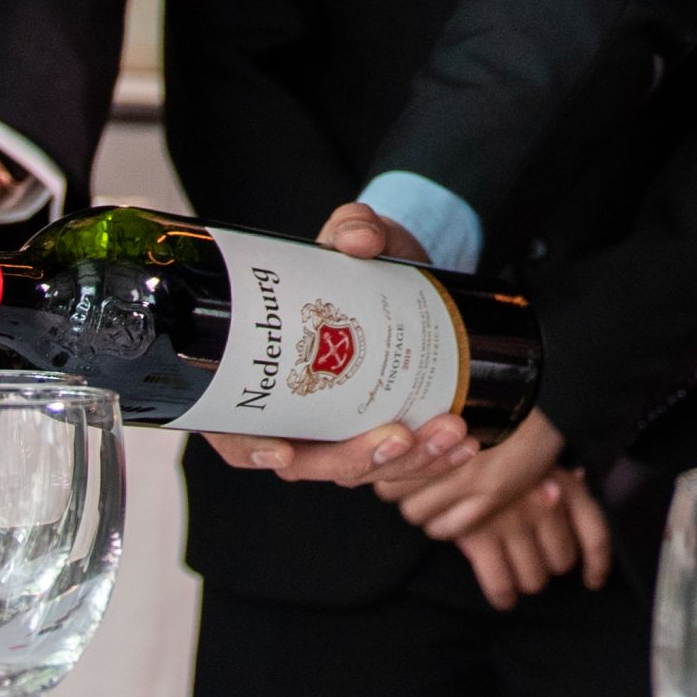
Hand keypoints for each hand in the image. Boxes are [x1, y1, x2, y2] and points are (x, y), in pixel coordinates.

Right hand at [189, 201, 478, 485]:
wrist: (407, 268)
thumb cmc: (362, 258)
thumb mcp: (355, 232)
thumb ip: (353, 226)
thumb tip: (359, 241)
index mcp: (265, 372)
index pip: (233, 427)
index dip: (247, 448)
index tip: (285, 450)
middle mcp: (295, 411)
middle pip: (309, 463)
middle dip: (359, 459)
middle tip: (402, 436)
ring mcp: (338, 428)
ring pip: (361, 470)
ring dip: (410, 464)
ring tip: (451, 432)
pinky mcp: (380, 432)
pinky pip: (400, 464)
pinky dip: (435, 460)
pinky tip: (463, 444)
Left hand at [383, 410, 571, 534]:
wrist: (554, 399)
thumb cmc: (503, 391)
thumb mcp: (460, 393)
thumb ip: (430, 410)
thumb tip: (395, 423)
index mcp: (433, 425)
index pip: (385, 460)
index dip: (385, 463)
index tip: (391, 458)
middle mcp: (446, 454)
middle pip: (392, 490)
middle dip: (397, 487)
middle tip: (405, 477)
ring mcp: (469, 480)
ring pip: (416, 513)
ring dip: (418, 506)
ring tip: (427, 495)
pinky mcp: (491, 498)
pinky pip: (447, 527)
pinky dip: (442, 523)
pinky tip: (448, 511)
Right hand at [445, 469, 609, 609]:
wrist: (450, 443)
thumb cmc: (500, 453)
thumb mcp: (540, 457)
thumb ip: (563, 476)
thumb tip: (582, 481)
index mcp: (564, 485)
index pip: (595, 536)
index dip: (598, 565)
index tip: (593, 581)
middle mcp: (542, 505)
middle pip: (562, 561)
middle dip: (550, 563)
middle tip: (535, 553)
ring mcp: (511, 522)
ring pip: (534, 579)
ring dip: (527, 578)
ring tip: (516, 566)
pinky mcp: (479, 537)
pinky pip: (501, 586)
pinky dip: (504, 596)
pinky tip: (504, 596)